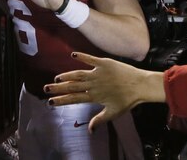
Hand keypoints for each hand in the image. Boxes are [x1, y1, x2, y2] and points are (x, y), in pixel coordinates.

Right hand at [43, 52, 164, 132]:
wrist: (140, 86)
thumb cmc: (128, 101)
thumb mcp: (113, 113)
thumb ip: (99, 120)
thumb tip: (89, 131)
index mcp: (94, 96)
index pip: (74, 99)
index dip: (61, 100)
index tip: (50, 102)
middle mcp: (93, 84)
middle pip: (72, 86)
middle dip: (58, 88)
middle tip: (46, 88)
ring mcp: (97, 73)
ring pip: (78, 74)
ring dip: (66, 75)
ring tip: (56, 78)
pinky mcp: (103, 63)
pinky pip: (90, 59)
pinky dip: (81, 56)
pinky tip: (72, 55)